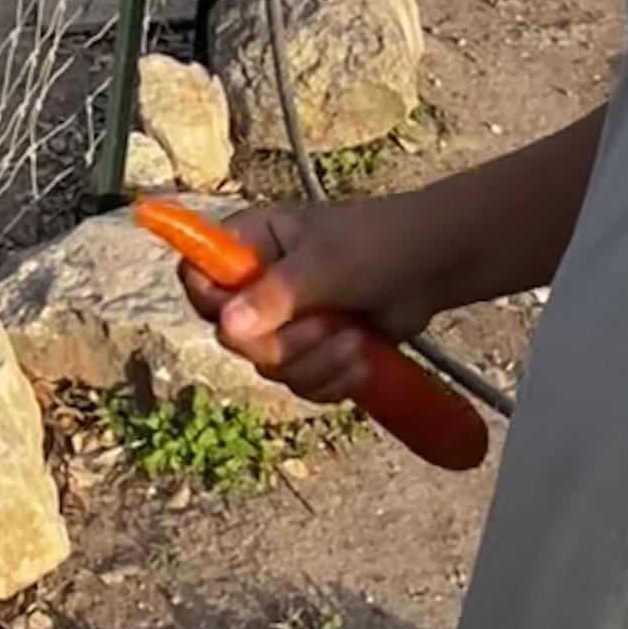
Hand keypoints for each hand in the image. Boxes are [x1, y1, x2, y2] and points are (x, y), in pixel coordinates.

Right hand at [175, 198, 447, 409]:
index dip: (209, 301)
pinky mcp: (311, 352)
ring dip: (317, 361)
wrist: (431, 268)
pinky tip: (362, 356)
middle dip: (285, 342)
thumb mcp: (323, 266)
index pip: (196, 276)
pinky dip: (333, 378)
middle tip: (325, 324)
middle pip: (232, 336)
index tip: (237, 317)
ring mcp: (283, 321)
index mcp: (250, 244)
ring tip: (354, 337)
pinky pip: (301, 384)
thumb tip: (228, 327)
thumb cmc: (376, 246)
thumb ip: (274, 295)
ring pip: (270, 367)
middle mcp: (257, 284)